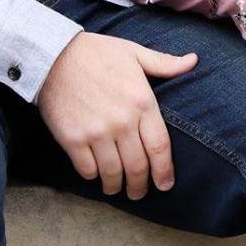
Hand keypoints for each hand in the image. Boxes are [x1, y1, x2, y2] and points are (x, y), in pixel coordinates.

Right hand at [37, 31, 197, 198]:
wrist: (53, 55)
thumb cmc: (96, 53)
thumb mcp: (134, 53)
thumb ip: (164, 63)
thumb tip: (193, 61)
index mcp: (142, 102)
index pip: (160, 147)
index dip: (164, 171)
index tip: (165, 184)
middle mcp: (122, 122)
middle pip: (138, 167)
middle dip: (141, 186)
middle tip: (139, 193)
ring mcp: (97, 133)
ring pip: (113, 173)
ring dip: (116, 186)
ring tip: (117, 189)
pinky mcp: (73, 140)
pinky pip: (88, 170)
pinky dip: (93, 176)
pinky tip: (96, 174)